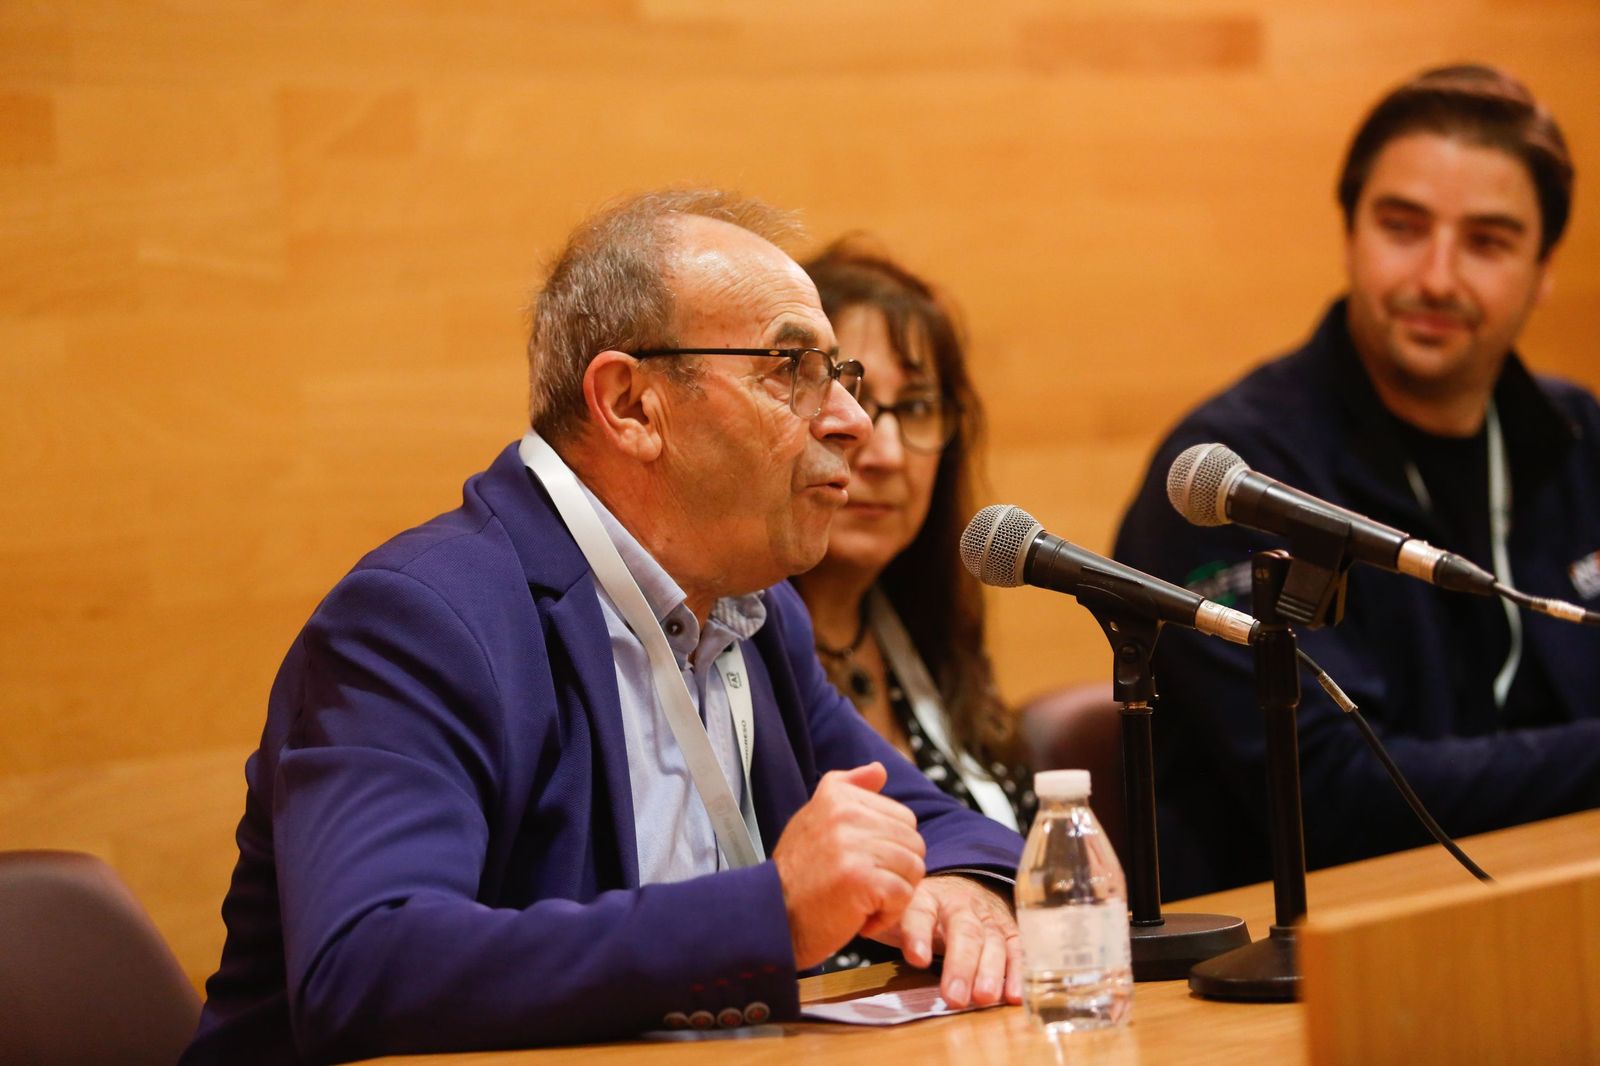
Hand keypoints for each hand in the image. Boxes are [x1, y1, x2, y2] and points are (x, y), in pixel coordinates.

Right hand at [772, 762, 926, 968]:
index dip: (890, 848)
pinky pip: (903, 895)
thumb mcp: (815, 818)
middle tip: (862, 886)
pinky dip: (887, 915)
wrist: (771, 917)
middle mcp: (845, 814)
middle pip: (914, 843)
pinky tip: (860, 916)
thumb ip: (849, 789)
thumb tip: (879, 770)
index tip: (860, 863)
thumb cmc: (796, 875)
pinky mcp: (862, 878)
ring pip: (913, 869)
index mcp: (838, 796)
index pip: (903, 817)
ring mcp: (854, 845)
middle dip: (896, 871)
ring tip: (860, 899)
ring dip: (892, 895)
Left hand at [873, 875, 1021, 1008]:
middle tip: (955, 996)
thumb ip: (882, 920)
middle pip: (963, 930)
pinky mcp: (1006, 931)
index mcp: (926, 896)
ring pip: (991, 941)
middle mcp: (959, 904)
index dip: (918, 934)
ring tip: (984, 997)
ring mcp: (986, 916)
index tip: (917, 958)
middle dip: (960, 964)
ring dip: (990, 971)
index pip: (919, 912)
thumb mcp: (897, 909)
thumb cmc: (921, 908)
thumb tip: (858, 928)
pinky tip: (1014, 995)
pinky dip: (1017, 972)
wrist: (960, 886)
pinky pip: (1015, 950)